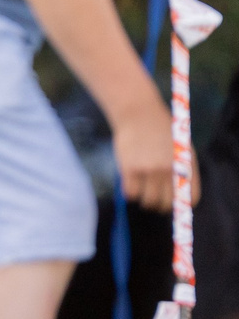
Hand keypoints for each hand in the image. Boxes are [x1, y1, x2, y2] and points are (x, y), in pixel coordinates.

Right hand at [110, 88, 174, 212]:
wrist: (139, 113)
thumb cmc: (160, 130)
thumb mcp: (180, 148)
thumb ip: (182, 170)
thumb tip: (179, 194)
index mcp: (185, 167)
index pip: (190, 198)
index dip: (181, 204)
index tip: (172, 204)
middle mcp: (169, 171)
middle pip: (166, 203)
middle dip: (159, 206)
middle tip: (153, 202)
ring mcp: (149, 170)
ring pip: (148, 201)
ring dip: (144, 201)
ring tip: (140, 193)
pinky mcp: (130, 168)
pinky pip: (130, 193)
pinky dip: (130, 193)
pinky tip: (129, 184)